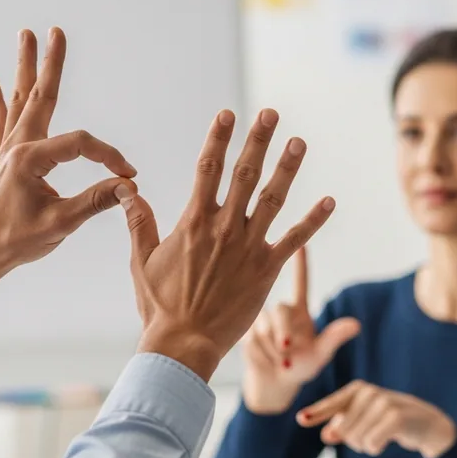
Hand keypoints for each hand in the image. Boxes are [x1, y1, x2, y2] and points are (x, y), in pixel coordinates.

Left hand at [0, 28, 137, 312]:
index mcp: (30, 159)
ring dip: (24, 67)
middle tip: (55, 31)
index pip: (81, 144)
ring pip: (22, 101)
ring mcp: (8, 150)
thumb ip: (97, 200)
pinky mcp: (5, 159)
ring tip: (25, 36)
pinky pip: (0, 121)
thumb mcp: (63, 223)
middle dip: (50, 63)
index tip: (129, 175)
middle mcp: (17, 147)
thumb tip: (128, 186)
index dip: (109, 156)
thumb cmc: (18, 241)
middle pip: (41, 96)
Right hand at [123, 108, 334, 381]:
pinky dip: (314, 220)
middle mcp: (224, 227)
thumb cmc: (159, 306)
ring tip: (299, 142)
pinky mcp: (267, 269)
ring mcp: (248, 247)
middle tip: (270, 114)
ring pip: (272, 198)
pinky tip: (330, 201)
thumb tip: (127, 189)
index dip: (218, 139)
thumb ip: (139, 222)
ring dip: (287, 168)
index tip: (227, 114)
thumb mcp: (142, 261)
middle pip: (244, 174)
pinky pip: (295, 239)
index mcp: (193, 222)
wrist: (183, 344)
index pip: (207, 169)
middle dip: (257, 141)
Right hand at [241, 247, 361, 414]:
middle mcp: (280, 310)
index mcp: (300, 310)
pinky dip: (262, 353)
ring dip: (273, 347)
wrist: (276, 383)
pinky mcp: (246, 331)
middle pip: (280, 309)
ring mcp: (262, 320)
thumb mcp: (320, 354)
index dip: (301, 263)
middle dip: (283, 331)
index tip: (300, 242)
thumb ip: (334, 337)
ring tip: (281, 361)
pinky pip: (252, 338)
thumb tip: (356, 324)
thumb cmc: (302, 366)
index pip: (301, 281)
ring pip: (264, 326)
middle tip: (287, 351)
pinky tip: (265, 361)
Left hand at [296, 380, 456, 457]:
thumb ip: (341, 428)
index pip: (332, 404)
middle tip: (372, 435)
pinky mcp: (395, 416)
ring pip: (356, 439)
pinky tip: (387, 441)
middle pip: (343, 430)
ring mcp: (383, 402)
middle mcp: (368, 392)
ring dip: (366, 445)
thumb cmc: (390, 422)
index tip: (301, 419)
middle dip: (354, 441)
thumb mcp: (364, 422)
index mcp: (357, 390)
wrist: (427, 424)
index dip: (317, 412)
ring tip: (382, 436)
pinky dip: (375, 448)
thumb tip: (326, 435)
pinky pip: (371, 443)